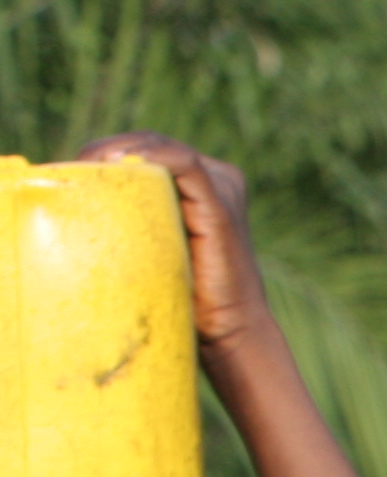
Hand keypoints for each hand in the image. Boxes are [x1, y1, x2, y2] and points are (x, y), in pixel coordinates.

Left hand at [75, 134, 268, 351]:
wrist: (228, 332)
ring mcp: (223, 188)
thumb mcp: (151, 245)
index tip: (68, 171)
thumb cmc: (184, 298)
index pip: (145, 150)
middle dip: (106, 150)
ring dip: (120, 151)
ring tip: (88, 166)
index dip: (104, 151)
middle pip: (149, 144)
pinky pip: (184, 164)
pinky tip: (118, 164)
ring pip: (161, 147)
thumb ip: (131, 216)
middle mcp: (217, 178)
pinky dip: (150, 158)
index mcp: (202, 183)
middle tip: (72, 168)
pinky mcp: (222, 204)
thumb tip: (70, 205)